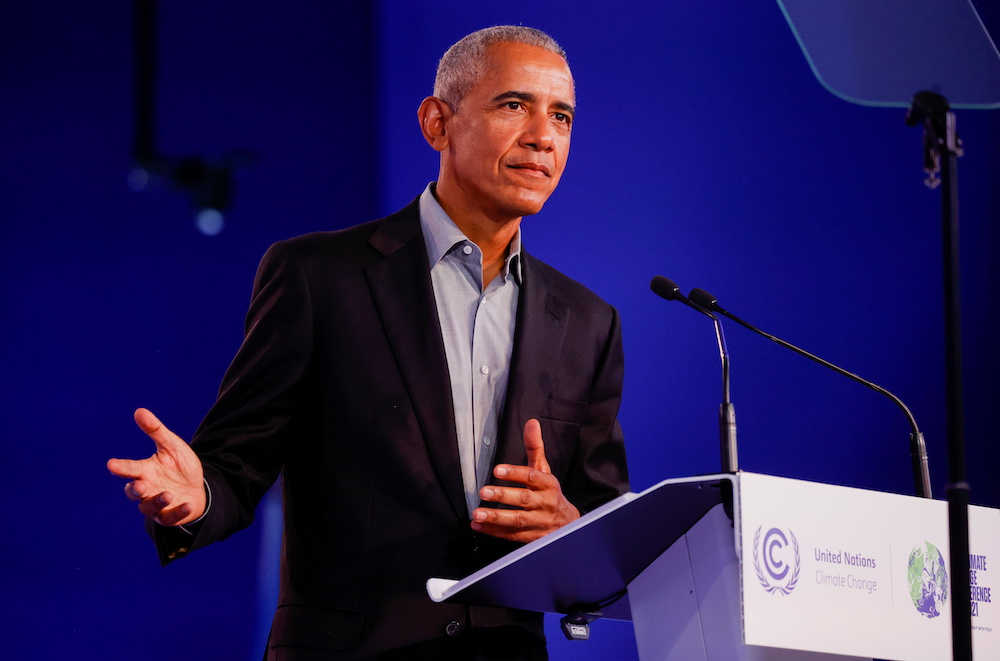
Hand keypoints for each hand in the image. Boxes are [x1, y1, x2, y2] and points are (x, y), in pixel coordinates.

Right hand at [107, 408, 205, 526]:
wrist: (197, 488)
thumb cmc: (180, 466)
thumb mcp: (172, 446)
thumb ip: (156, 430)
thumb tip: (139, 411)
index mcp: (144, 471)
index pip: (129, 469)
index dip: (120, 467)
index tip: (111, 464)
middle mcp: (147, 489)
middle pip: (134, 492)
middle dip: (135, 490)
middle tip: (141, 486)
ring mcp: (156, 504)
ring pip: (149, 507)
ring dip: (157, 501)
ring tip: (168, 494)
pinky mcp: (169, 516)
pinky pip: (171, 517)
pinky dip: (178, 512)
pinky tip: (187, 504)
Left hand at [471, 419, 579, 542]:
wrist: (568, 524)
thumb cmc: (549, 492)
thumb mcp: (544, 470)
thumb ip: (534, 447)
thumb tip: (531, 422)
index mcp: (548, 484)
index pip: (532, 476)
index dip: (515, 473)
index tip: (497, 470)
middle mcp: (546, 503)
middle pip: (524, 499)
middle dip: (503, 496)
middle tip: (483, 492)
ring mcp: (540, 523)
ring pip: (518, 521)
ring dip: (496, 518)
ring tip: (477, 514)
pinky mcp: (533, 538)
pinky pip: (513, 536)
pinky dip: (495, 532)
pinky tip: (478, 527)